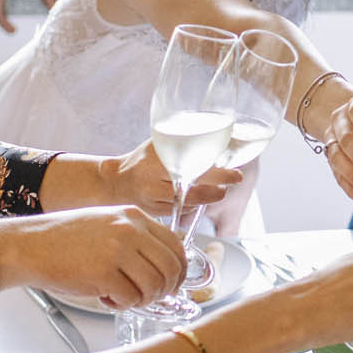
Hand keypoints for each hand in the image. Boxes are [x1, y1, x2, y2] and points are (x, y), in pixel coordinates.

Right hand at [0, 206, 186, 309]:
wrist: (28, 246)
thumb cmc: (64, 241)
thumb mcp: (107, 225)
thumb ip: (136, 239)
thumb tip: (165, 266)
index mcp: (134, 216)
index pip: (176, 246)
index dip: (179, 271)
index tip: (171, 284)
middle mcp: (130, 230)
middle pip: (171, 268)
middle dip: (165, 289)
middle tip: (148, 296)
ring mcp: (118, 250)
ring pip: (155, 285)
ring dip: (142, 299)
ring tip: (123, 296)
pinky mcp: (104, 272)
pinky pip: (131, 298)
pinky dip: (122, 304)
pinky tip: (106, 297)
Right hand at [100, 140, 240, 217]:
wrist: (116, 182)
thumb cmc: (141, 160)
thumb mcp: (157, 145)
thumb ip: (181, 142)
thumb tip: (217, 138)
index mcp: (155, 163)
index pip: (193, 169)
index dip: (219, 174)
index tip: (236, 173)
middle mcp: (154, 184)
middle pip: (196, 191)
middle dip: (219, 188)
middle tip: (234, 180)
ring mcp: (155, 202)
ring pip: (191, 205)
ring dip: (210, 197)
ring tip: (220, 189)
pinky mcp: (156, 214)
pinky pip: (183, 213)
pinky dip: (196, 206)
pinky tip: (201, 197)